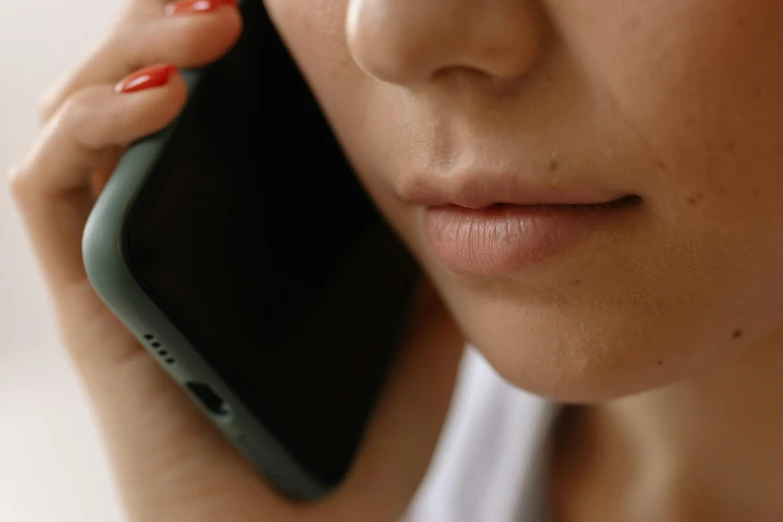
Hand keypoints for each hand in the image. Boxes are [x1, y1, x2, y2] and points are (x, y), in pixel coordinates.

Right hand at [8, 1, 464, 519]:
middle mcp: (169, 229)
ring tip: (210, 22)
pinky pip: (50, 185)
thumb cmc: (358, 442)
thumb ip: (427, 248)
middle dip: (171, 20)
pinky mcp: (89, 296)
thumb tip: (459, 173)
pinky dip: (90, 123)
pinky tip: (163, 93)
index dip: (226, 41)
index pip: (213, 102)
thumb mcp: (418, 321)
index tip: (275, 10)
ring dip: (132, 48)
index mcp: (235, 228)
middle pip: (142, 87)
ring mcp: (123, 256)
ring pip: (82, 116)